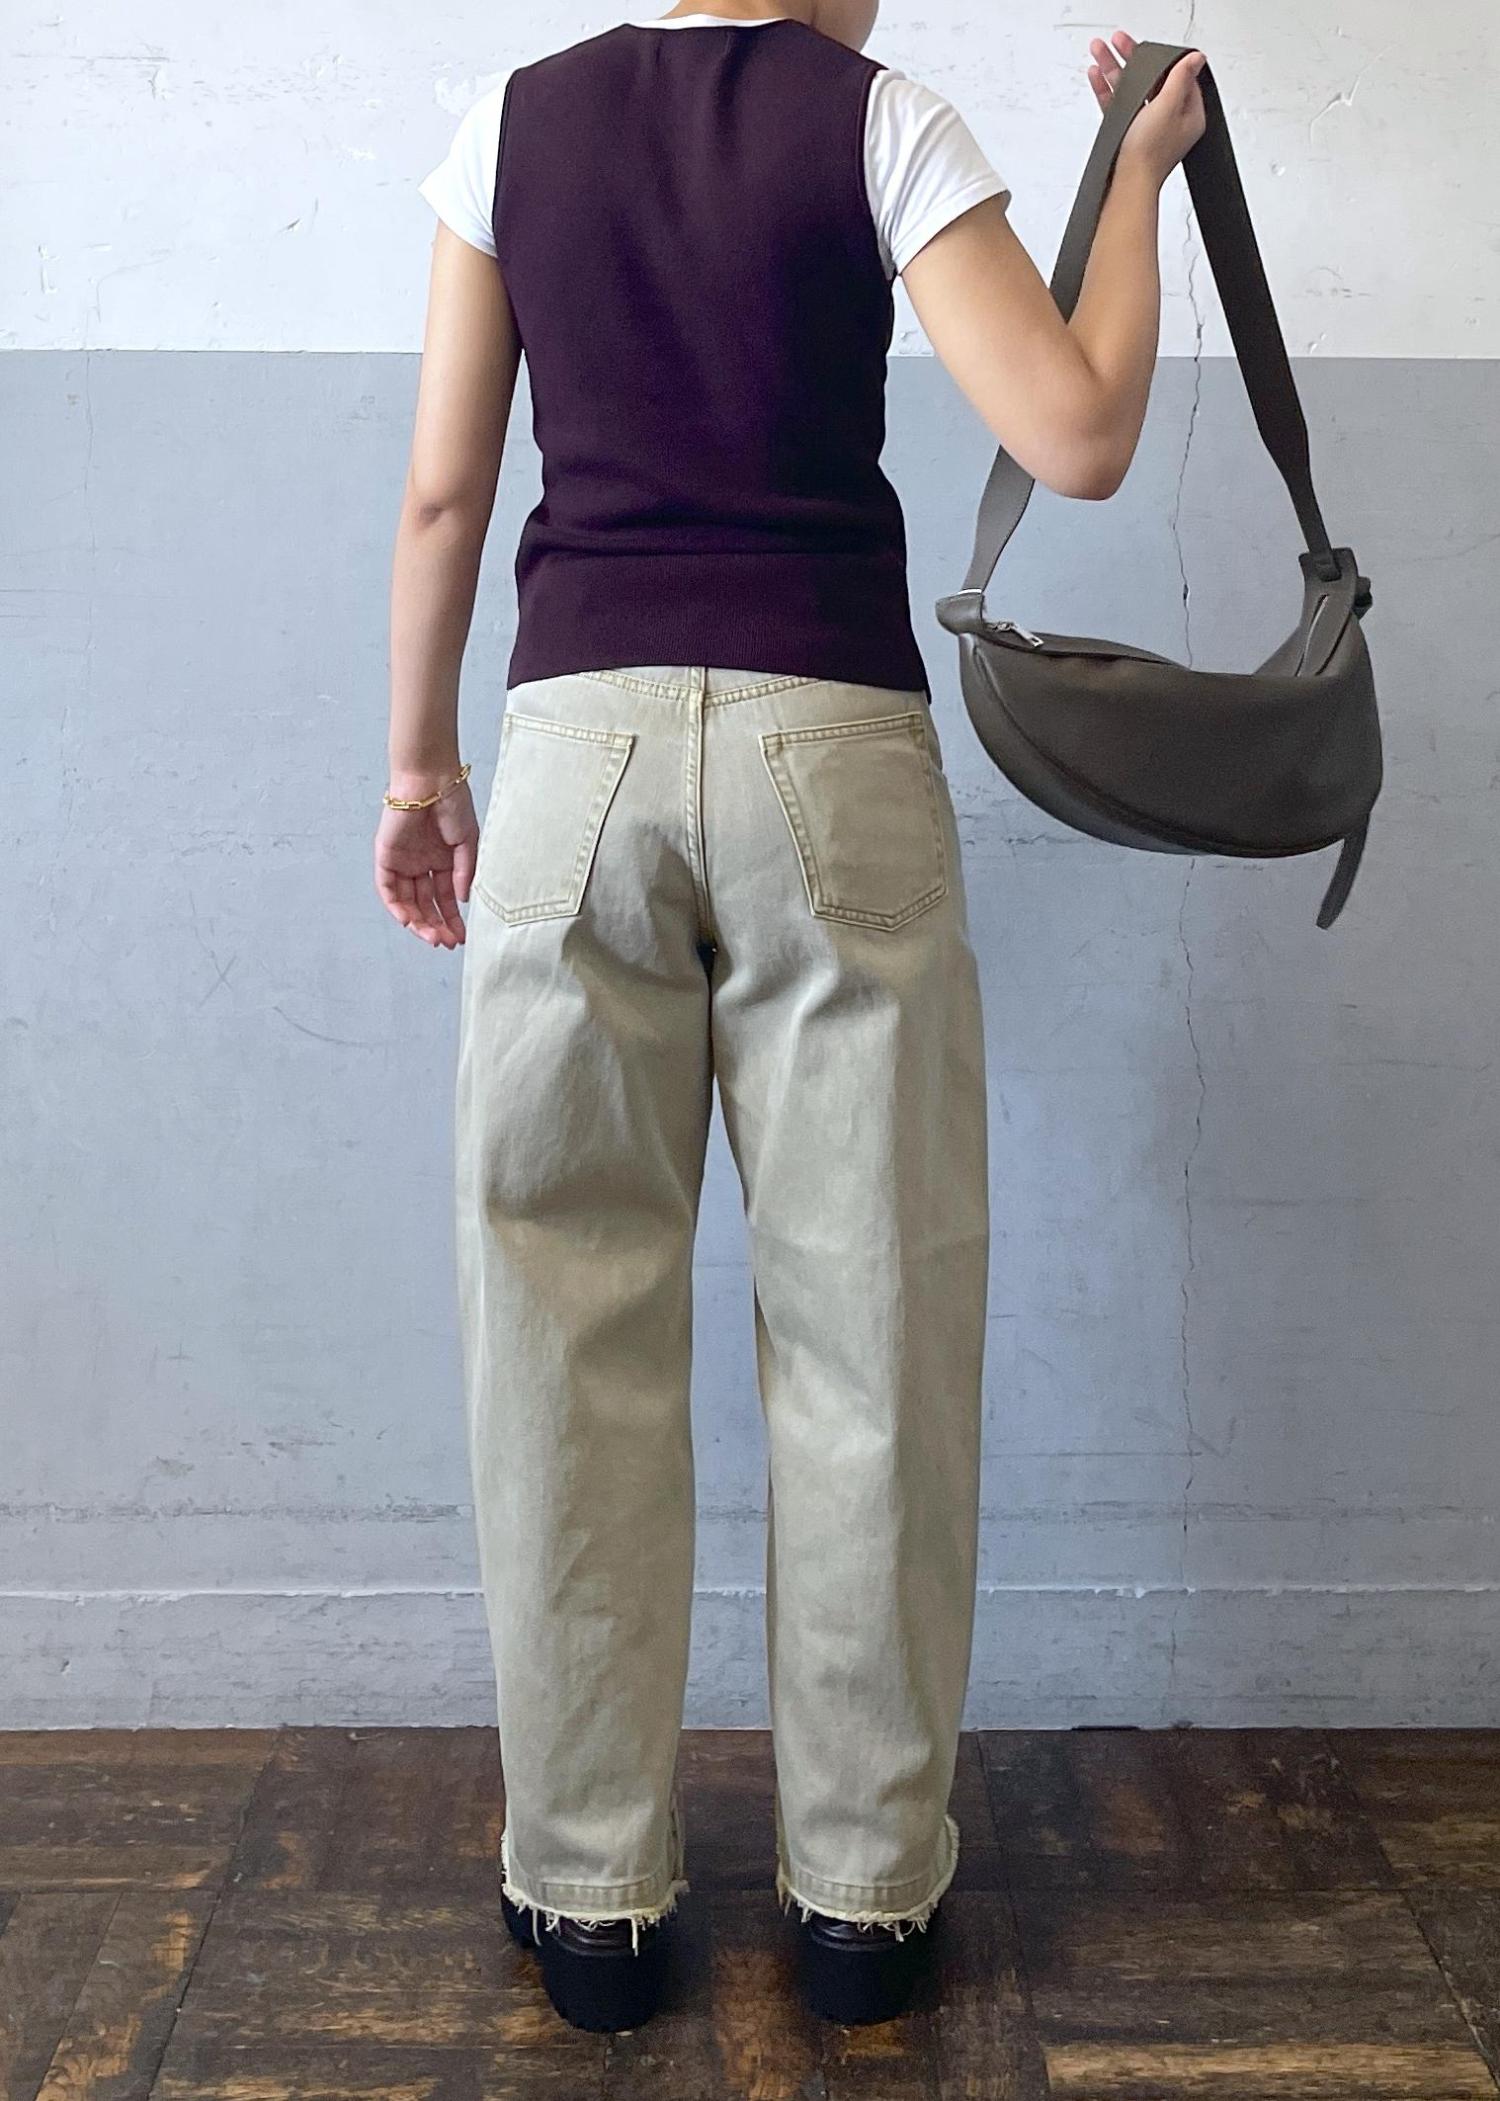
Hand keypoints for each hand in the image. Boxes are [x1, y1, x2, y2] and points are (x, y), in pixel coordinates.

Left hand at [374, 775, 477, 949]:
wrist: (433, 780)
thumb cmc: (454, 804)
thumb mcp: (469, 843)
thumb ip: (465, 873)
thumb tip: (461, 900)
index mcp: (443, 861)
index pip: (445, 898)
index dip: (452, 919)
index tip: (461, 937)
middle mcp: (422, 864)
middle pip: (427, 904)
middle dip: (437, 925)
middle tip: (447, 943)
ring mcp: (404, 862)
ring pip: (408, 901)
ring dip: (419, 922)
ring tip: (433, 938)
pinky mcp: (386, 856)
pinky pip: (388, 888)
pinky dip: (396, 906)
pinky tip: (410, 922)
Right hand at [1089, 31, 1207, 185]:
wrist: (1126, 186)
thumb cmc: (1149, 155)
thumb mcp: (1169, 106)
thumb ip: (1180, 78)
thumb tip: (1195, 59)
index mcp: (1190, 115)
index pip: (1182, 77)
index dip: (1164, 60)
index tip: (1148, 49)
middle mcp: (1171, 121)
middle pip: (1154, 80)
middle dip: (1134, 61)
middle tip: (1120, 43)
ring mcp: (1149, 129)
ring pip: (1133, 90)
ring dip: (1116, 71)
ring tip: (1101, 54)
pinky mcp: (1130, 136)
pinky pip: (1120, 106)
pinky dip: (1109, 91)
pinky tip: (1098, 77)